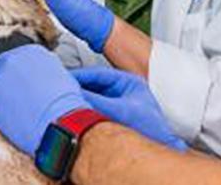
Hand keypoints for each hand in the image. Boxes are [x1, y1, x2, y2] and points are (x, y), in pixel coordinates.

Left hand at [0, 45, 90, 155]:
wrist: (61, 124)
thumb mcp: (63, 80)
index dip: (23, 78)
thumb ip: (46, 75)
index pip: (20, 61)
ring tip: (13, 115)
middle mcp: (14, 57)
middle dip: (9, 84)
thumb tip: (41, 84)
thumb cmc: (68, 108)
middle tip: (19, 102)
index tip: (26, 89)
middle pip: (3, 70)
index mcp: (34, 51)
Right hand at [72, 67, 188, 151]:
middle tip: (61, 92)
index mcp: (130, 83)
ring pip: (94, 99)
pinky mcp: (115, 119)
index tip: (64, 79)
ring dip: (80, 103)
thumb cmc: (150, 128)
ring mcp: (119, 106)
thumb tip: (74, 93)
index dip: (80, 76)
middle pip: (95, 86)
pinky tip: (75, 117)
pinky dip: (85, 113)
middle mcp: (124, 93)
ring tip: (66, 105)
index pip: (99, 73)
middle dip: (79, 90)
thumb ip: (95, 100)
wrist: (158, 147)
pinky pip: (95, 111)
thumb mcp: (118, 110)